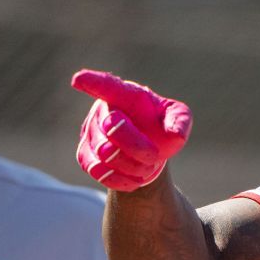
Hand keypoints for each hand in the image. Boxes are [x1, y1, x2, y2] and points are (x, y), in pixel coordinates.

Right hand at [71, 69, 191, 190]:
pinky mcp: (85, 155)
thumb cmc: (160, 125)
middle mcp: (102, 110)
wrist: (147, 149)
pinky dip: (120, 179)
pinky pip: (97, 170)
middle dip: (138, 146)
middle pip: (112, 128)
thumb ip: (180, 121)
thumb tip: (175, 135)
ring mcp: (90, 132)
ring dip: (132, 165)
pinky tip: (135, 179)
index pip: (107, 86)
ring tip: (147, 167)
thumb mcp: (177, 117)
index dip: (93, 82)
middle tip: (154, 155)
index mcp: (124, 94)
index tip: (78, 80)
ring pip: (105, 153)